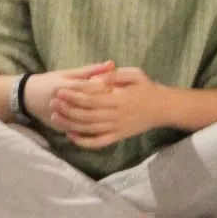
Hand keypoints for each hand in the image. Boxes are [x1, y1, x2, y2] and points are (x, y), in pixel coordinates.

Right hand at [22, 62, 114, 123]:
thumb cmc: (50, 81)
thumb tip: (112, 64)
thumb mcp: (68, 73)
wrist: (27, 97)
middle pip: (89, 105)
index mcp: (64, 87)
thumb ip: (91, 70)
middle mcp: (62, 103)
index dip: (106, 87)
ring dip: (99, 117)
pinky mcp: (60, 128)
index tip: (115, 86)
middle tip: (115, 100)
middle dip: (104, 102)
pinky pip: (79, 131)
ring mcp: (60, 117)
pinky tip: (100, 123)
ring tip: (108, 111)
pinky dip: (91, 128)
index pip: (90, 88)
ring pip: (85, 121)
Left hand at [51, 66, 172, 149]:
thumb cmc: (148, 88)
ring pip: (89, 129)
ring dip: (70, 124)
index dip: (74, 95)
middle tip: (52, 103)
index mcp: (120, 99)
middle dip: (68, 109)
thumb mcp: (135, 74)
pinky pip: (98, 142)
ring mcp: (117, 128)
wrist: (163, 109)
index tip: (60, 90)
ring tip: (55, 118)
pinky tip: (71, 136)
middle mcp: (117, 115)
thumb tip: (97, 77)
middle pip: (87, 114)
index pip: (92, 98)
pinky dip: (84, 142)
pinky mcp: (118, 137)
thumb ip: (116, 75)